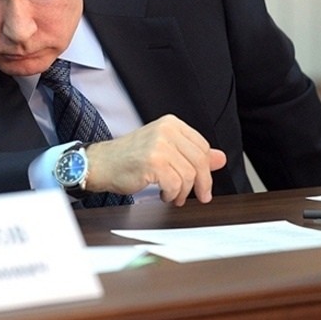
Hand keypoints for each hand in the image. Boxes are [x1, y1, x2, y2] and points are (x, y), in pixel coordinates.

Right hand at [84, 114, 226, 205]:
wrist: (100, 164)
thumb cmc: (128, 158)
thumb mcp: (164, 151)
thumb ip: (191, 154)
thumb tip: (220, 159)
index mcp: (170, 124)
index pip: (202, 146)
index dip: (205, 168)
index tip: (203, 182)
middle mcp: (166, 130)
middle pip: (200, 160)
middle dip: (202, 183)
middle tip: (199, 195)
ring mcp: (159, 145)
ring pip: (189, 175)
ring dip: (183, 191)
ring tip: (172, 195)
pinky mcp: (153, 162)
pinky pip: (175, 184)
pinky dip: (172, 194)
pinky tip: (164, 194)